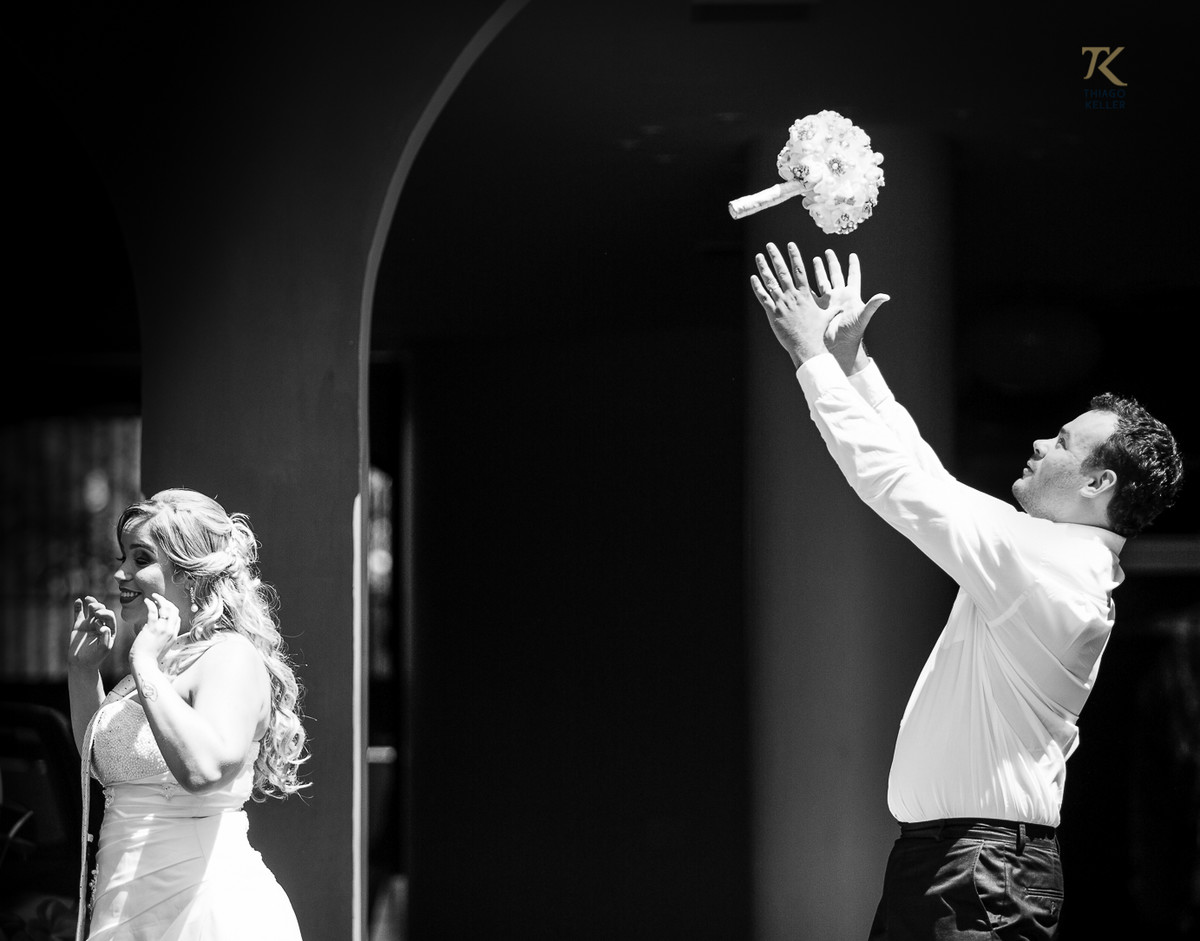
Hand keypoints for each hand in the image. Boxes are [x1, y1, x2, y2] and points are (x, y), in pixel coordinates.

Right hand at [68, 596, 114, 669]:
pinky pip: (78, 613)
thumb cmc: (95, 658)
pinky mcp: (79, 625)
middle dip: (99, 607)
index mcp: (110, 629)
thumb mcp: (103, 649)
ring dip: (91, 603)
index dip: (105, 615)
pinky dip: (78, 607)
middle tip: (94, 608)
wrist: (81, 663)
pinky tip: (78, 601)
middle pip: (102, 611)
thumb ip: (106, 638)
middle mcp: (101, 624)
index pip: (110, 617)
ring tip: (88, 599)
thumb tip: (104, 627)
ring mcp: (89, 624)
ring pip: (91, 610)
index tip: (98, 621)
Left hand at [129, 593, 182, 665]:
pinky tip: (146, 601)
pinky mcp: (153, 628)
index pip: (177, 618)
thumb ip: (163, 639)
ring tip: (153, 597)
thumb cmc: (149, 658)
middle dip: (168, 602)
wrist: (145, 664)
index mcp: (174, 636)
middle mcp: (171, 631)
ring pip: (166, 608)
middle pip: (174, 611)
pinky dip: (150, 604)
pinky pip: (153, 611)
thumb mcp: (162, 648)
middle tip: (159, 599)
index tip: (164, 607)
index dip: (171, 610)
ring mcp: (163, 629)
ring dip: (160, 600)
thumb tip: (156, 634)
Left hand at [750, 242, 835, 367]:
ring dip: (764, 268)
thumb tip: (843, 307)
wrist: (806, 345)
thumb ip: (832, 310)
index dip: (795, 256)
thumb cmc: (817, 332)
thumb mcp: (826, 318)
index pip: (799, 270)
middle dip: (776, 257)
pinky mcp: (772, 313)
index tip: (791, 245)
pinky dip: (757, 287)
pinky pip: (763, 297)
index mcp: (805, 295)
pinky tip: (753, 278)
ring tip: (758, 256)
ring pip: (771, 282)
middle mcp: (792, 296)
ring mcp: (781, 304)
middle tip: (770, 245)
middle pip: (783, 272)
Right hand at [809, 249, 888, 374]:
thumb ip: (873, 305)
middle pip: (836, 275)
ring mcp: (828, 301)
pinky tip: (801, 277)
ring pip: (822, 281)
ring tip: (816, 259)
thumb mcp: (863, 316)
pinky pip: (811, 294)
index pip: (853, 276)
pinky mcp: (817, 308)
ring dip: (819, 271)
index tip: (852, 255)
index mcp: (851, 295)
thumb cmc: (853, 332)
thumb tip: (886, 296)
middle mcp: (839, 296)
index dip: (853, 266)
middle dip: (833, 264)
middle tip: (829, 251)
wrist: (839, 346)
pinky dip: (806, 286)